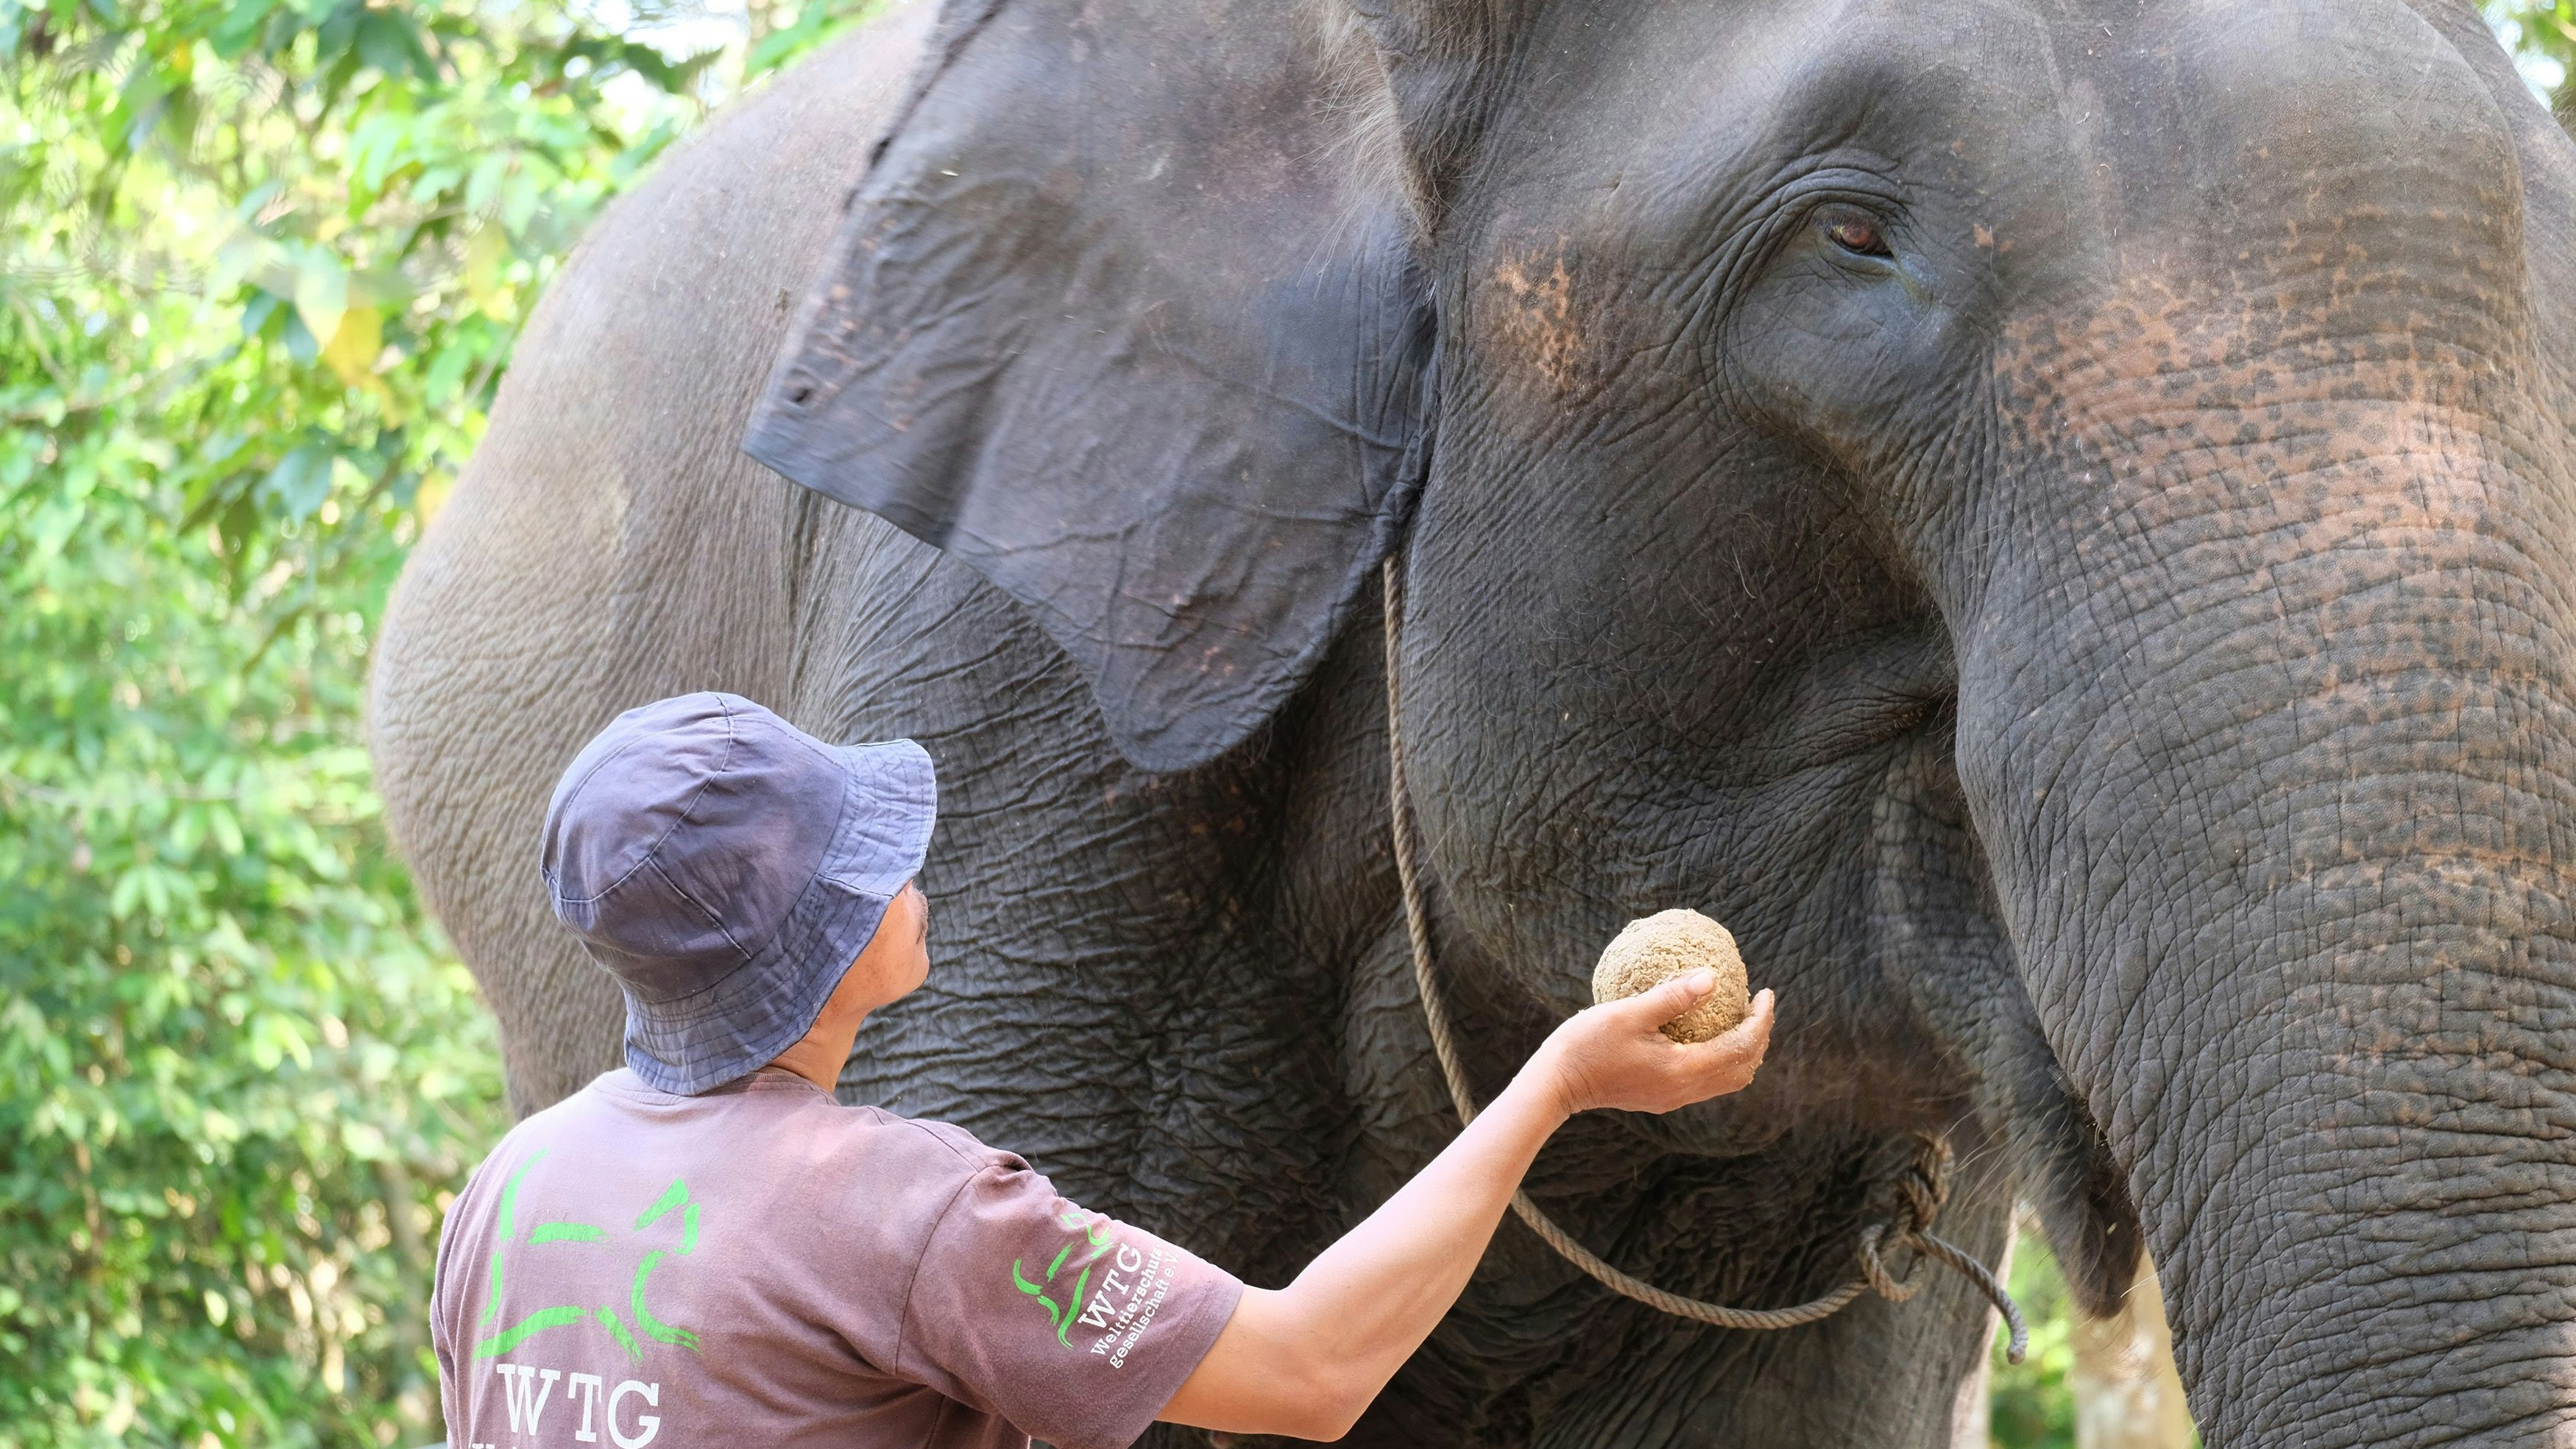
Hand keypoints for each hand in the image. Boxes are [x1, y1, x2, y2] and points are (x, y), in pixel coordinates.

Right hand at [1528, 975, 1774, 1117]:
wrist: (1557, 1084)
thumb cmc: (1587, 1044)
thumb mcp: (1629, 1013)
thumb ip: (1673, 996)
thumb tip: (1713, 977)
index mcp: (1683, 1069)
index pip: (1741, 1047)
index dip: (1761, 1019)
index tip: (1765, 992)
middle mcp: (1685, 1089)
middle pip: (1742, 1068)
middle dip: (1758, 1036)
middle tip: (1758, 1004)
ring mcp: (1674, 1097)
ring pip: (1728, 1079)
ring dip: (1742, 1050)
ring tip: (1740, 1018)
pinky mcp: (1662, 1097)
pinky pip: (1708, 1081)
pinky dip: (1722, 1059)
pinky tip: (1708, 1035)